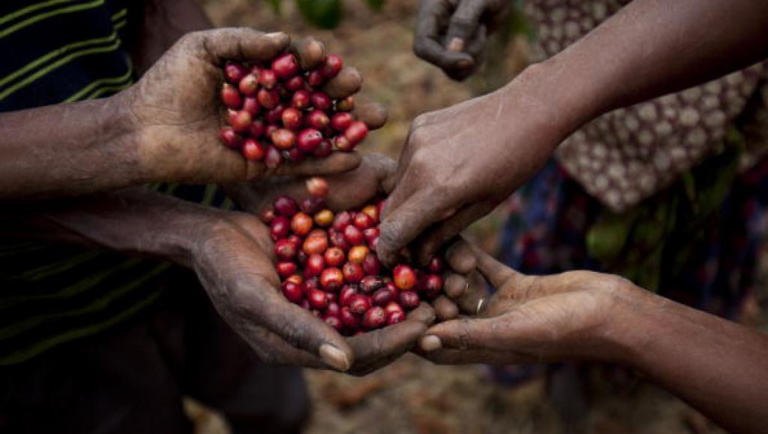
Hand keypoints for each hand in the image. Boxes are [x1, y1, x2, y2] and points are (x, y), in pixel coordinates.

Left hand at [123, 29, 378, 184]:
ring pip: (317, 132)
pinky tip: (354, 157)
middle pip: (316, 99)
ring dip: (348, 126)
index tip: (327, 60)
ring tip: (376, 119)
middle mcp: (271, 108)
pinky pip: (302, 165)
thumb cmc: (169, 84)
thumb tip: (286, 42)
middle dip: (342, 94)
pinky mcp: (265, 168)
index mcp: (260, 77)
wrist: (145, 132)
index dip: (316, 64)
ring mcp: (271, 139)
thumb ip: (244, 42)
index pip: (299, 68)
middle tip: (360, 88)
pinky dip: (328, 164)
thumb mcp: (204, 48)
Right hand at [223, 154, 441, 374]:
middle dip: (405, 328)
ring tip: (432, 287)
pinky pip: (358, 288)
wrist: (209, 233)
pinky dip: (383, 281)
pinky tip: (407, 263)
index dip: (391, 343)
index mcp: (294, 349)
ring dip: (401, 306)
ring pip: (369, 316)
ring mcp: (316, 308)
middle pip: (370, 342)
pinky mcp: (320, 283)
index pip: (355, 358)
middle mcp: (311, 334)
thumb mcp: (256, 298)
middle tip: (439, 307)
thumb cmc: (224, 267)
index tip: (424, 325)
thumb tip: (344, 362)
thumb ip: (297, 329)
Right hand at [377, 78, 561, 266]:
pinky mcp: (417, 124)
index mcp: (438, 189)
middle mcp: (418, 164)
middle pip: (389, 210)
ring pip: (395, 185)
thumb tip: (419, 256)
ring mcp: (415, 140)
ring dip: (407, 200)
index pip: (393, 231)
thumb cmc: (515, 164)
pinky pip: (404, 160)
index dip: (390, 250)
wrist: (527, 110)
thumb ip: (444, 231)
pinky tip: (442, 169)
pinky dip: (414, 174)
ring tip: (437, 200)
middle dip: (397, 227)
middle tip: (417, 237)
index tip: (395, 259)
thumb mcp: (483, 206)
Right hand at [414, 0, 510, 80]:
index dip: (442, 59)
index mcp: (430, 12)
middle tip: (482, 28)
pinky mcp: (457, 48)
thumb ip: (463, 22)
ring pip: (452, 69)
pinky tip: (482, 36)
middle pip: (439, 60)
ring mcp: (444, 40)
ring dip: (473, 55)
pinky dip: (476, 59)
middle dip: (465, 52)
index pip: (423, 46)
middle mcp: (433, 29)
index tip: (468, 61)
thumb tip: (452, 51)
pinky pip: (462, 69)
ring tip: (482, 28)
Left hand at [418, 246, 651, 364]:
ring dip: (446, 271)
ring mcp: (502, 306)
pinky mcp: (516, 285)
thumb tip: (424, 342)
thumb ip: (470, 335)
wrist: (613, 312)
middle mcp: (488, 329)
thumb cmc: (568, 329)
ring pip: (462, 287)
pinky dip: (470, 256)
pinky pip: (485, 269)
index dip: (411, 330)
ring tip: (426, 248)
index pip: (435, 346)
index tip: (389, 305)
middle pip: (444, 312)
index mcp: (483, 349)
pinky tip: (452, 236)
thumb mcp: (515, 331)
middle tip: (404, 267)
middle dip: (425, 292)